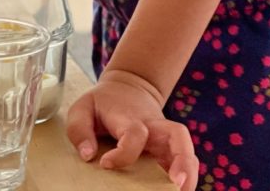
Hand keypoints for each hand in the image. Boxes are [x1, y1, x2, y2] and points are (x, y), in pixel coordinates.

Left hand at [66, 68, 197, 189]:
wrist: (128, 88)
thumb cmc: (102, 104)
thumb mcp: (82, 108)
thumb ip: (79, 129)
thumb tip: (88, 156)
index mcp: (130, 117)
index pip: (135, 134)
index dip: (123, 152)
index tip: (105, 164)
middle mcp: (154, 128)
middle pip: (178, 136)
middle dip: (182, 160)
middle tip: (177, 184)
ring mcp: (165, 140)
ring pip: (188, 152)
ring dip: (189, 174)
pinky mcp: (169, 151)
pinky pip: (184, 163)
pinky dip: (186, 178)